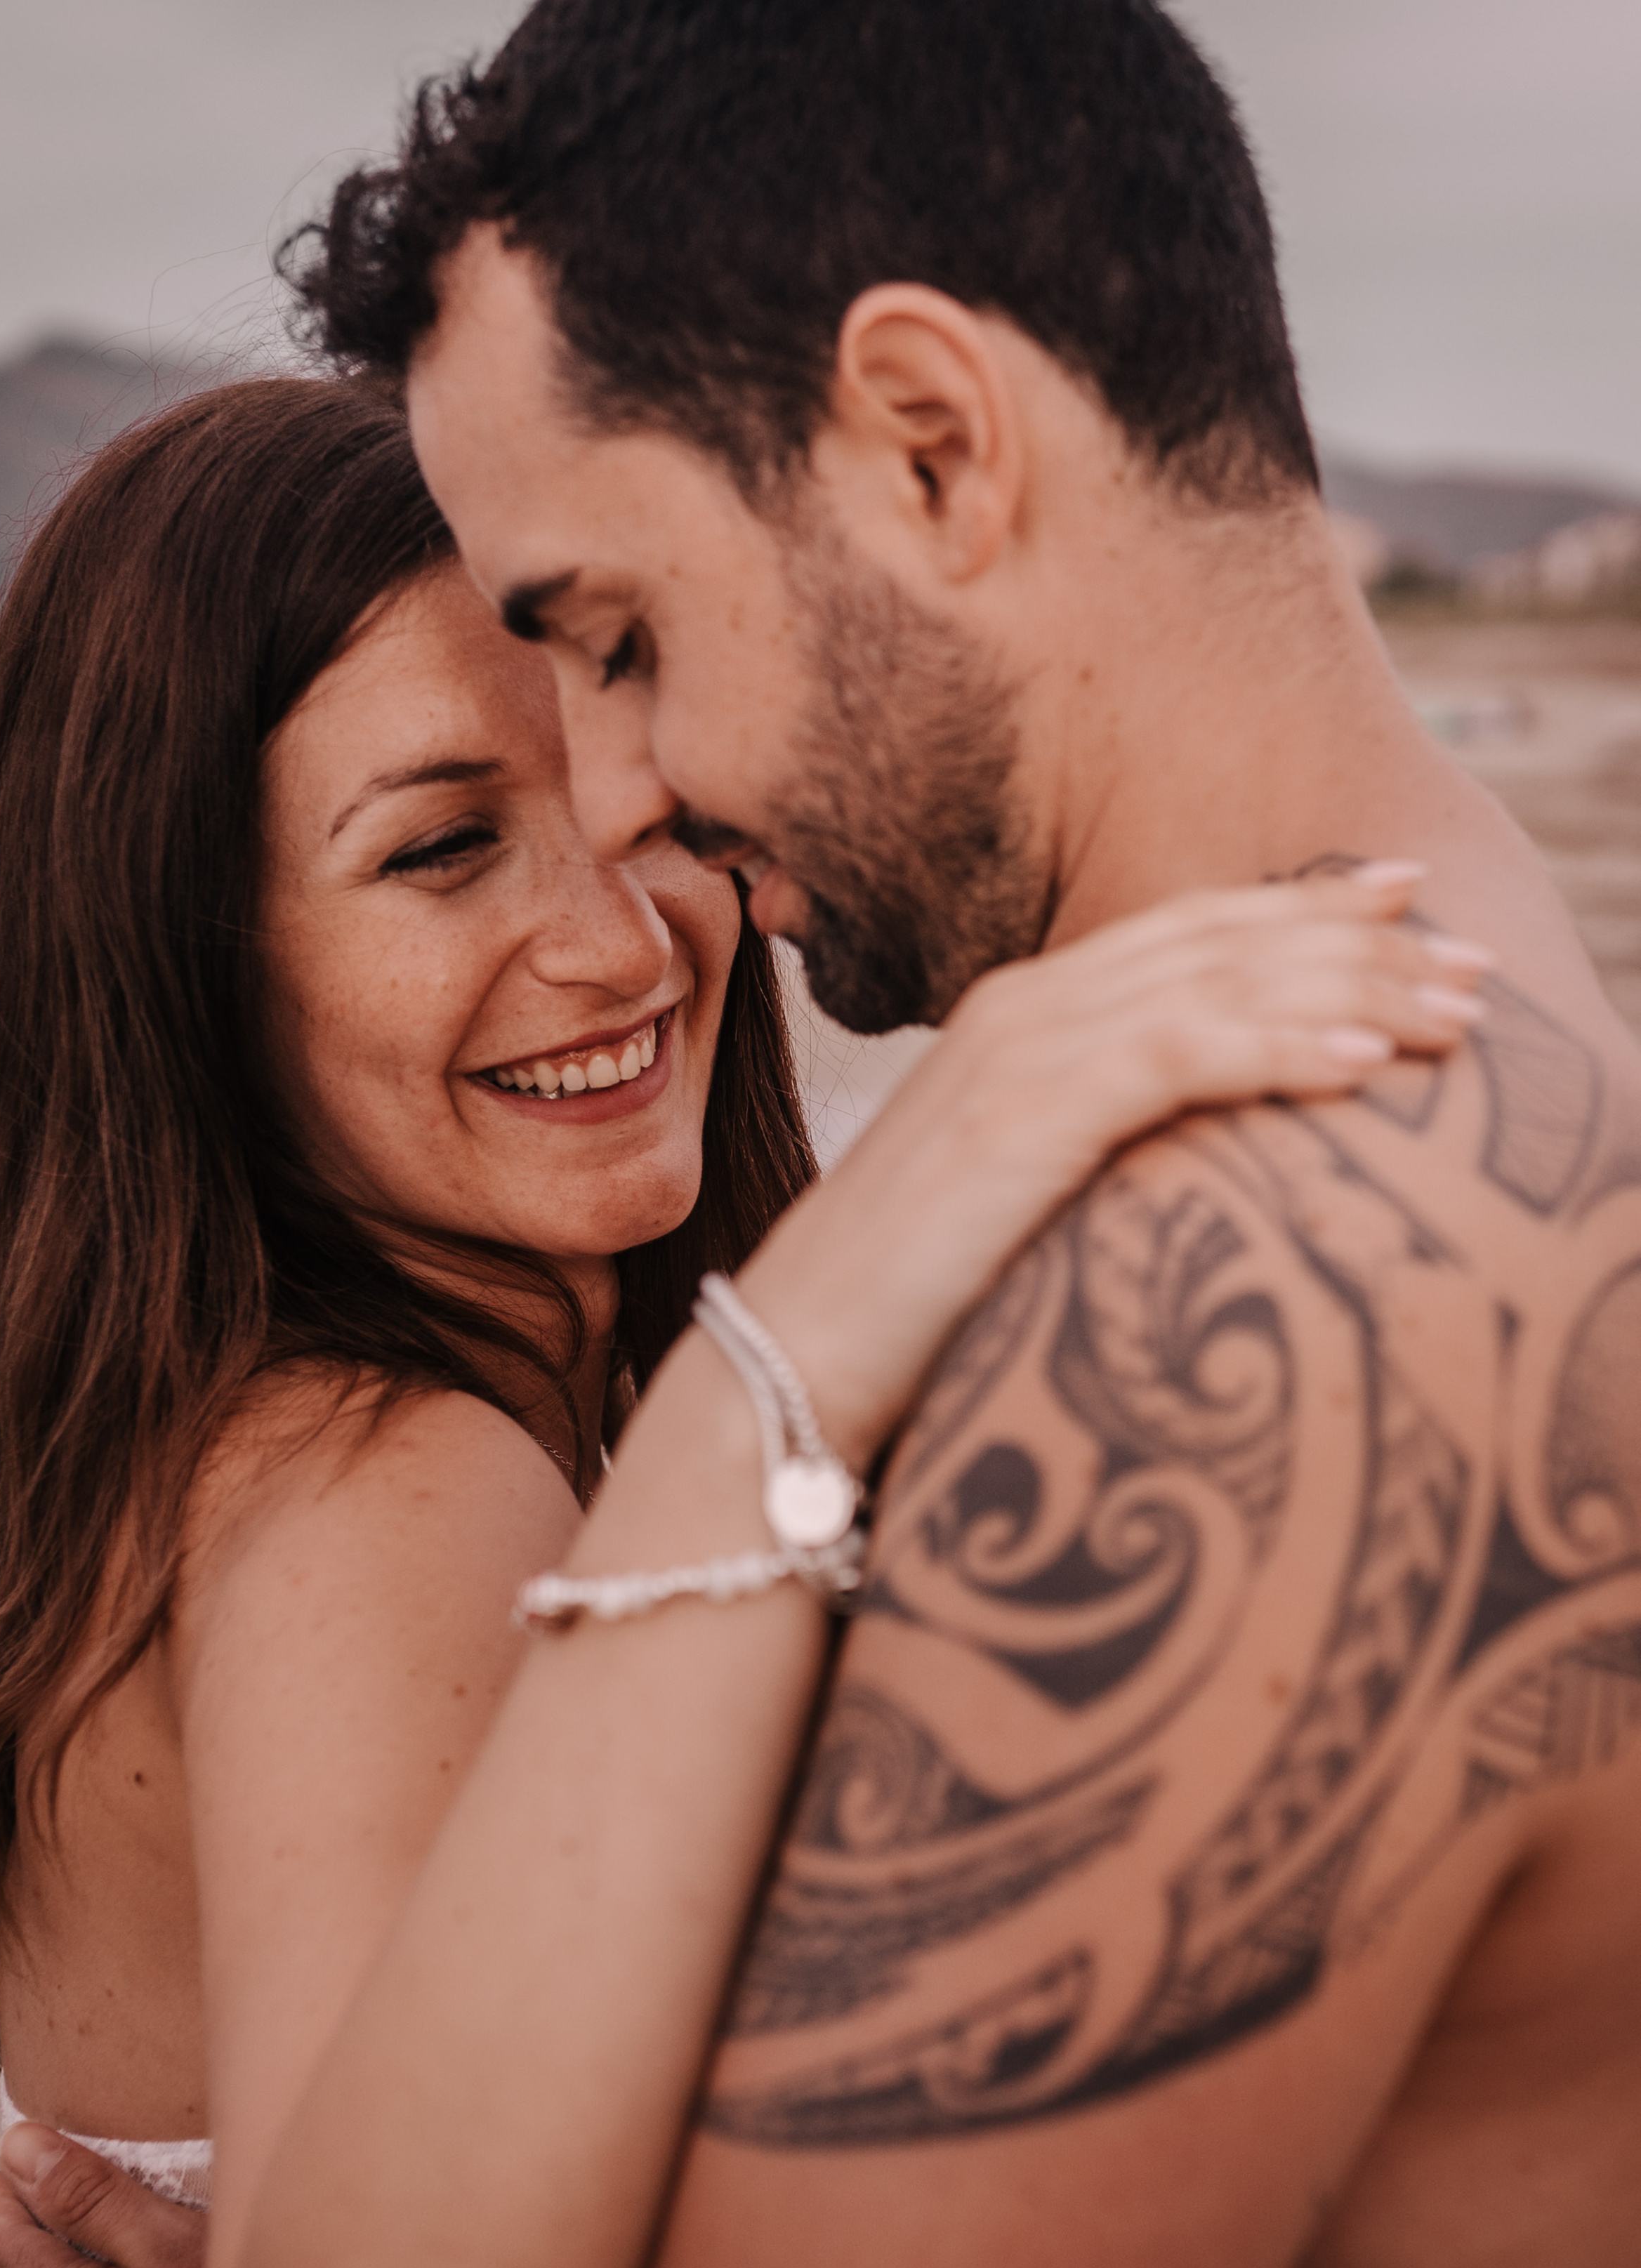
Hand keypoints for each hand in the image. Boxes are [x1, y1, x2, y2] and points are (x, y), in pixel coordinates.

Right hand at [744, 861, 1491, 1463]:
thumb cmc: (912, 1300)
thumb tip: (1199, 1152)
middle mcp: (1024, 1010)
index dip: (1306, 910)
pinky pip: (1175, 1054)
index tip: (1412, 908)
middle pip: (1221, 942)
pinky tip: (1363, 1058)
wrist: (794, 1360)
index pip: (1190, 935)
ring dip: (1349, 986)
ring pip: (1215, 983)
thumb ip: (1097, 1139)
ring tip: (1454, 1008)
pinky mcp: (1021, 1118)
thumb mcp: (1020, 1191)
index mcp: (1023, 1016)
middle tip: (1473, 960)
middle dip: (1359, 942)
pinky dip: (1277, 1044)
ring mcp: (1017, 1054)